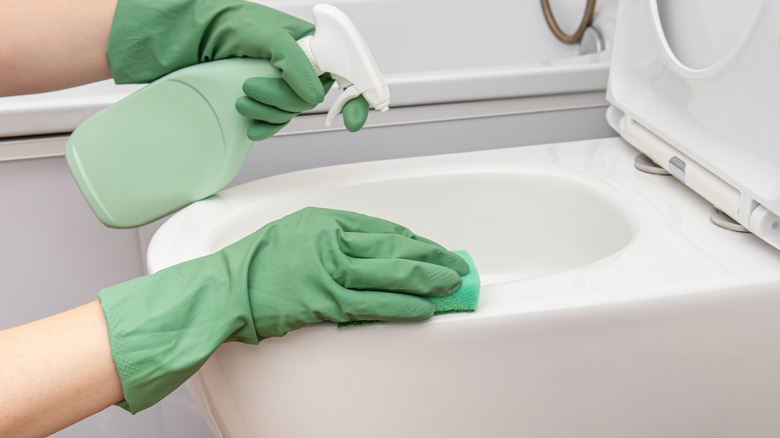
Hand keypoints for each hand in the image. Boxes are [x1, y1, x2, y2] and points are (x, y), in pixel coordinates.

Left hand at [107, 0, 369, 138]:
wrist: (194, 37)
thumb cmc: (232, 23)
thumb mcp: (270, 36)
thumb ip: (297, 63)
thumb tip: (313, 92)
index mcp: (314, 46)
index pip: (348, 73)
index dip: (357, 99)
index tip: (354, 120)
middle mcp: (303, 65)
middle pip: (311, 99)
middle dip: (282, 100)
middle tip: (253, 86)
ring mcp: (284, 84)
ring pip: (291, 113)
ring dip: (266, 110)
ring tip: (241, 97)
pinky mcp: (267, 100)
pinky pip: (276, 123)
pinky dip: (263, 125)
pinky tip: (250, 121)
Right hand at [227, 207, 469, 336]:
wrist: (224, 288)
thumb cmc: (256, 263)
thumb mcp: (296, 233)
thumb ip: (334, 238)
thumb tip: (372, 254)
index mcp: (326, 220)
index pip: (383, 230)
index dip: (414, 242)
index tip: (432, 250)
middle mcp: (332, 240)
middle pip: (395, 248)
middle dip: (431, 257)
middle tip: (456, 265)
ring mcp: (330, 270)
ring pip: (391, 274)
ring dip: (427, 281)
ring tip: (451, 285)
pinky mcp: (325, 301)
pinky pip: (374, 304)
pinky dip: (403, 306)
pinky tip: (424, 308)